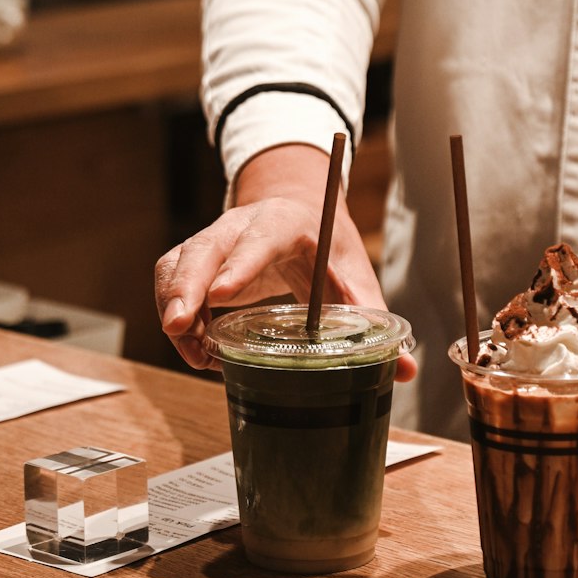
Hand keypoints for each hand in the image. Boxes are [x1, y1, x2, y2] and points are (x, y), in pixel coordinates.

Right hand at [155, 143, 416, 380]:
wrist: (297, 208)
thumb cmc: (324, 243)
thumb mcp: (352, 271)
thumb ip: (371, 314)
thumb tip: (406, 368)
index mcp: (282, 223)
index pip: (257, 239)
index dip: (240, 265)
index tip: (222, 293)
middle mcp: (238, 225)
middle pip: (202, 251)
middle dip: (186, 289)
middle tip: (180, 327)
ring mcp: (212, 240)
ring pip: (177, 265)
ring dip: (175, 307)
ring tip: (192, 351)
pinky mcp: (195, 259)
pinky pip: (171, 281)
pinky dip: (175, 315)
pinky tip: (193, 347)